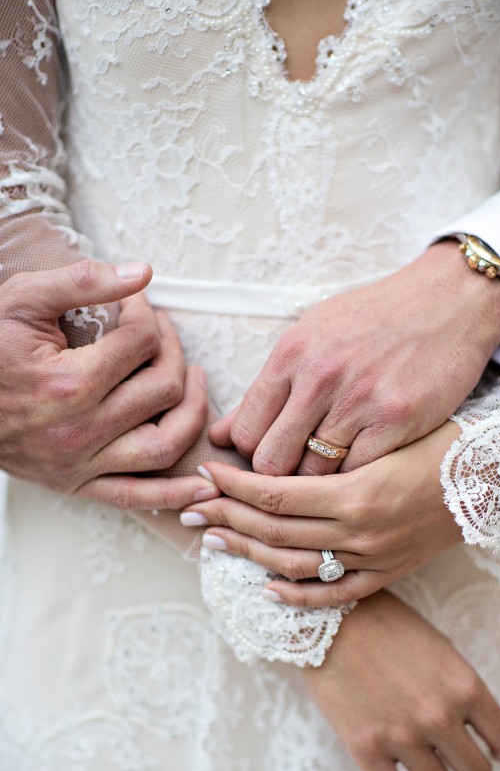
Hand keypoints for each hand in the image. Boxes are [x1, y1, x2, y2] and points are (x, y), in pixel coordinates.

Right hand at [0, 259, 217, 508]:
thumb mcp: (22, 300)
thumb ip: (83, 282)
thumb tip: (143, 274)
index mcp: (68, 383)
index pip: (141, 343)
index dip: (148, 316)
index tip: (138, 307)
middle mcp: (79, 430)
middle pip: (162, 388)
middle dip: (172, 352)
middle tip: (161, 335)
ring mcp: (80, 464)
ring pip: (165, 445)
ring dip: (192, 411)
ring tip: (192, 381)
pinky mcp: (77, 485)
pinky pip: (137, 496)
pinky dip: (175, 494)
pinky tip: (206, 486)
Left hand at [181, 420, 461, 605]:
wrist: (496, 473)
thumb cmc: (442, 437)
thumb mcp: (386, 430)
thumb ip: (332, 444)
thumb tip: (274, 446)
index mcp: (357, 491)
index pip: (275, 494)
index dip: (233, 487)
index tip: (204, 474)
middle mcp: (361, 531)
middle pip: (274, 531)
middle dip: (225, 519)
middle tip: (189, 510)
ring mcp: (374, 558)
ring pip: (295, 565)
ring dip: (247, 555)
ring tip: (212, 542)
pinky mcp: (388, 573)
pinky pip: (335, 595)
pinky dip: (298, 595)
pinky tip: (266, 588)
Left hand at [210, 241, 499, 475]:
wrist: (449, 299)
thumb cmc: (375, 319)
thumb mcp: (312, 336)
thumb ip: (268, 388)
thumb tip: (222, 434)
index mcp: (291, 355)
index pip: (246, 431)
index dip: (250, 457)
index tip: (268, 459)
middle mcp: (319, 377)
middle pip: (272, 461)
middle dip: (279, 478)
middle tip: (298, 477)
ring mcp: (359, 400)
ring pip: (315, 473)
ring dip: (320, 482)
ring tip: (333, 473)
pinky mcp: (397, 419)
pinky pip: (359, 472)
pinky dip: (356, 479)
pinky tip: (363, 469)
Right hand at [302, 589, 499, 770]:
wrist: (332, 617)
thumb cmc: (388, 625)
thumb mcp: (440, 648)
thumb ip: (472, 688)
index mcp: (464, 686)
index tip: (489, 746)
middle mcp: (438, 715)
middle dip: (468, 767)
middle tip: (452, 755)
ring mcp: (401, 734)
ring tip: (423, 767)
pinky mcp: (365, 747)